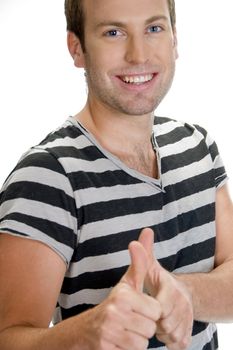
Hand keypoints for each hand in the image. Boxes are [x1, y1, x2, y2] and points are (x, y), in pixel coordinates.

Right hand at [78, 239, 160, 349]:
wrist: (84, 332)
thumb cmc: (113, 306)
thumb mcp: (126, 284)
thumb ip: (140, 263)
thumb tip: (148, 230)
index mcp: (123, 293)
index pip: (157, 310)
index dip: (149, 312)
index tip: (136, 309)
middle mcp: (115, 310)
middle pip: (151, 328)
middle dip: (143, 328)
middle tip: (129, 323)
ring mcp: (109, 331)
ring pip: (143, 344)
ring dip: (136, 341)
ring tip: (124, 332)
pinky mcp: (105, 349)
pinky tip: (117, 343)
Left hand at [139, 228, 192, 349]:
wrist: (181, 295)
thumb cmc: (160, 282)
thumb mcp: (151, 266)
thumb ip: (145, 252)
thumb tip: (146, 230)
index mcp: (172, 289)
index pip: (160, 306)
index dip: (151, 308)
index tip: (147, 304)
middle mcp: (184, 304)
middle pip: (164, 323)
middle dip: (153, 321)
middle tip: (148, 313)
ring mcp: (188, 319)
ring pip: (171, 336)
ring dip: (159, 332)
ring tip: (154, 320)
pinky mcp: (189, 333)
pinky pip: (177, 344)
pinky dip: (168, 341)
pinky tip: (162, 330)